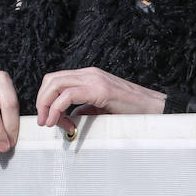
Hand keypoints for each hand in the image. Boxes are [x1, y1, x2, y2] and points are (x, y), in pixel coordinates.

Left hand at [35, 67, 166, 132]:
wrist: (154, 109)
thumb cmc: (131, 110)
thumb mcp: (101, 108)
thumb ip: (84, 109)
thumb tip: (68, 118)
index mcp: (88, 76)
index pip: (55, 80)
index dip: (45, 98)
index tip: (46, 118)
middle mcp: (89, 73)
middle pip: (51, 79)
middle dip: (41, 101)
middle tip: (43, 121)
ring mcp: (94, 79)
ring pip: (56, 84)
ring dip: (47, 105)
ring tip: (49, 123)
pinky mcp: (100, 89)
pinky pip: (69, 95)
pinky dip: (58, 109)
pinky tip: (61, 122)